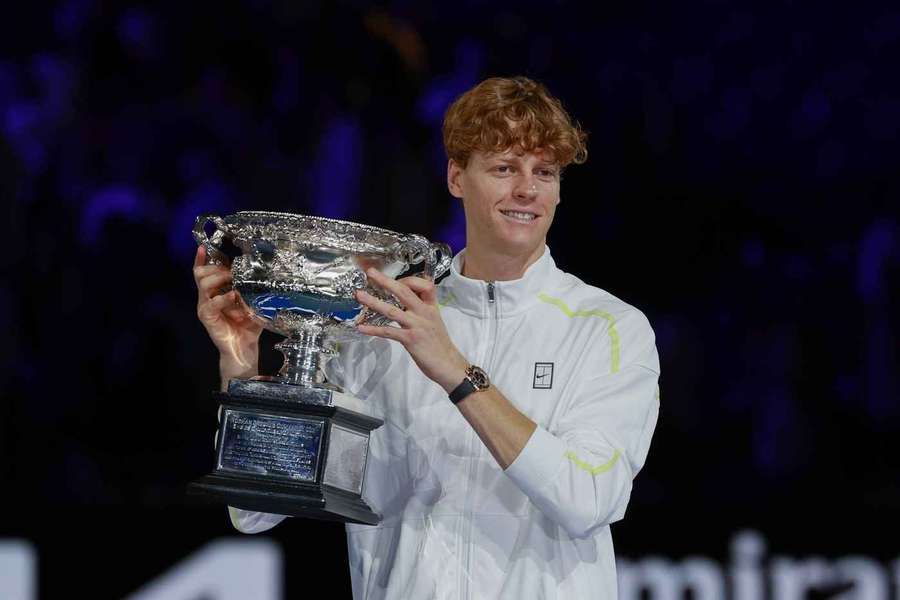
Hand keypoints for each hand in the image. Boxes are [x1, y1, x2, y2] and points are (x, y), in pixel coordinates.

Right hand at [193, 246, 262, 381]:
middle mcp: (207, 297)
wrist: (244, 347)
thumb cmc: (248, 325)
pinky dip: (223, 298)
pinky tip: (233, 296)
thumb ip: (255, 290)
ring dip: (220, 278)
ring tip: (233, 281)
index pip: (204, 271)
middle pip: (200, 273)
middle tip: (231, 271)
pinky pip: (210, 303)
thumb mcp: (254, 303)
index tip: (203, 246)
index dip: (203, 258)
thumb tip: (265, 275)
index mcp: (216, 291)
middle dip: (216, 267)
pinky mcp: (206, 317)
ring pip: (203, 283)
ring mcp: (205, 306)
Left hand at [355, 268, 468, 391]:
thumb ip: (422, 308)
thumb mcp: (435, 320)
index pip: (424, 284)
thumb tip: (406, 299)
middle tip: (371, 273)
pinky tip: (362, 327)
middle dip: (386, 281)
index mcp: (431, 307)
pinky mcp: (410, 339)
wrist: (448, 364)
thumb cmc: (439, 343)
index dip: (409, 279)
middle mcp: (424, 313)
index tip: (396, 280)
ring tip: (359, 295)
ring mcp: (417, 325)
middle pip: (404, 291)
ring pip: (392, 310)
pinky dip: (373, 329)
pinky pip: (388, 332)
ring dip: (374, 302)